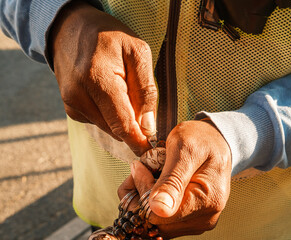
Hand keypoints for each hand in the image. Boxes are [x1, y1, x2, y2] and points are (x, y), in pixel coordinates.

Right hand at [50, 0, 156, 155]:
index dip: (138, 142)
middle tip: (146, 112)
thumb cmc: (109, 37)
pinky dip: (110, 115)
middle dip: (134, 128)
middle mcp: (79, 96)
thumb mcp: (138, 52)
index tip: (151, 153)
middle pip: (115, 129)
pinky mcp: (71, 108)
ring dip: (122, 119)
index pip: (121, 123)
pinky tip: (110, 94)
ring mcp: (72, 103)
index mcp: (97, 79)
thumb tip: (148, 126)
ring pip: (108, 128)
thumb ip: (145, 90)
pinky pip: (99, 122)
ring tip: (124, 92)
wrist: (72, 30)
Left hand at [118, 120, 231, 238]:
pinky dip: (155, 203)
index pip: (157, 214)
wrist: (214, 139)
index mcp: (206, 201)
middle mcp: (205, 217)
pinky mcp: (193, 220)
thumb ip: (172, 179)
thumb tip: (159, 208)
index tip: (140, 167)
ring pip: (158, 223)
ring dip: (146, 199)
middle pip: (156, 222)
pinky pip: (165, 221)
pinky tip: (157, 184)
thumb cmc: (201, 139)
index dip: (142, 191)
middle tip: (141, 168)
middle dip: (141, 194)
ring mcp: (199, 221)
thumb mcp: (185, 149)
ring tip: (150, 173)